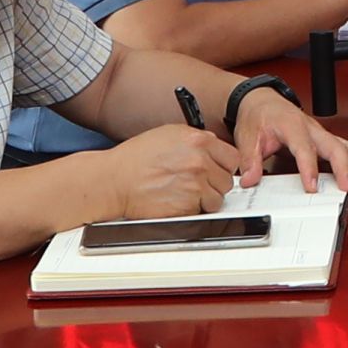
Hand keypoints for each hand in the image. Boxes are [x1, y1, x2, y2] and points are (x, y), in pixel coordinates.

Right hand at [91, 123, 237, 217]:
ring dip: (204, 200)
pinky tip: (175, 201)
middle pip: (227, 181)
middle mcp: (200, 162)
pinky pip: (201, 212)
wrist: (114, 180)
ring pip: (217, 199)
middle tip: (193, 184)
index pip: (233, 158)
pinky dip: (191, 211)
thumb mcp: (168, 135)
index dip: (224, 167)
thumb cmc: (135, 158)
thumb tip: (214, 147)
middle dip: (213, 184)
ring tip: (182, 193)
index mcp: (198, 141)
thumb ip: (196, 139)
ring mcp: (195, 186)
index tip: (216, 171)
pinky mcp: (187, 207)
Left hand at [235, 83, 347, 192]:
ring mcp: (319, 133)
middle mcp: (310, 128)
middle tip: (347, 188)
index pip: (304, 148)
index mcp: (292, 124)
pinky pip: (343, 149)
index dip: (309, 168)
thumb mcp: (247, 137)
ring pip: (344, 146)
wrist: (261, 102)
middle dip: (344, 168)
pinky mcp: (323, 139)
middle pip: (335, 145)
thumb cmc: (258, 116)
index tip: (311, 187)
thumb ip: (249, 160)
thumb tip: (250, 179)